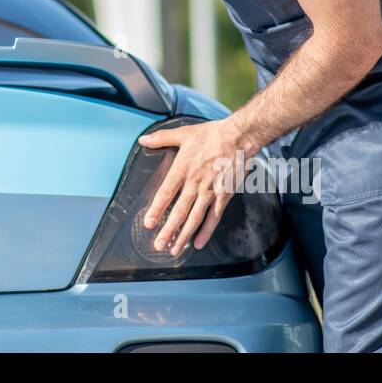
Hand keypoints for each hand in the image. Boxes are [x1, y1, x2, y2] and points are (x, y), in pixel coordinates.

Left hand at [136, 118, 242, 255]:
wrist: (238, 137)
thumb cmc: (211, 135)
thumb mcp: (183, 133)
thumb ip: (161, 138)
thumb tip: (143, 140)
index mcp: (182, 169)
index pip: (166, 193)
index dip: (156, 210)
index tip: (148, 223)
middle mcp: (195, 184)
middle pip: (179, 211)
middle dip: (168, 230)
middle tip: (158, 245)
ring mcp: (210, 192)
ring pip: (195, 218)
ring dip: (184, 235)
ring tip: (174, 249)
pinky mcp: (224, 196)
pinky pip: (213, 217)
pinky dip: (206, 232)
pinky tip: (197, 243)